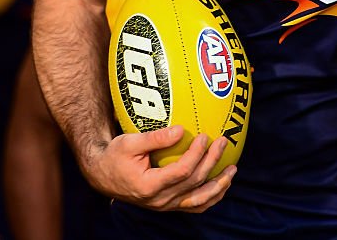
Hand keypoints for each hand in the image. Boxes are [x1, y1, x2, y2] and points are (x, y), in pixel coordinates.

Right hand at [86, 125, 235, 212]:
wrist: (103, 175)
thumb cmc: (115, 155)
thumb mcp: (129, 143)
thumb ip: (155, 138)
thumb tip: (181, 129)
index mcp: (149, 186)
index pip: (182, 172)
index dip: (197, 154)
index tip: (205, 135)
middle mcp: (159, 200)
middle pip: (194, 183)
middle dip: (212, 161)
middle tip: (222, 141)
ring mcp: (165, 206)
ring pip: (199, 201)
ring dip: (219, 185)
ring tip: (232, 169)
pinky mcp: (169, 205)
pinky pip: (195, 206)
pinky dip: (211, 197)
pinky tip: (222, 183)